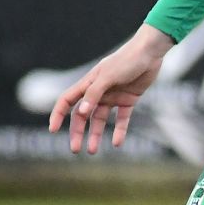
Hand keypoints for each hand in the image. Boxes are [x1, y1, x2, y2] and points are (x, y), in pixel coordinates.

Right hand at [48, 25, 173, 153]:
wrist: (150, 53)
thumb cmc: (126, 60)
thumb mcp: (108, 76)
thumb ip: (94, 94)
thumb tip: (81, 112)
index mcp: (88, 84)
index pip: (67, 101)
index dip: (58, 115)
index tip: (53, 130)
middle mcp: (98, 92)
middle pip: (82, 115)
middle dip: (77, 132)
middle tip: (76, 149)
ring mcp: (113, 96)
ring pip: (100, 120)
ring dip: (95, 135)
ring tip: (93, 151)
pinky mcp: (128, 99)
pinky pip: (121, 119)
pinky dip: (119, 131)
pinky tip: (117, 144)